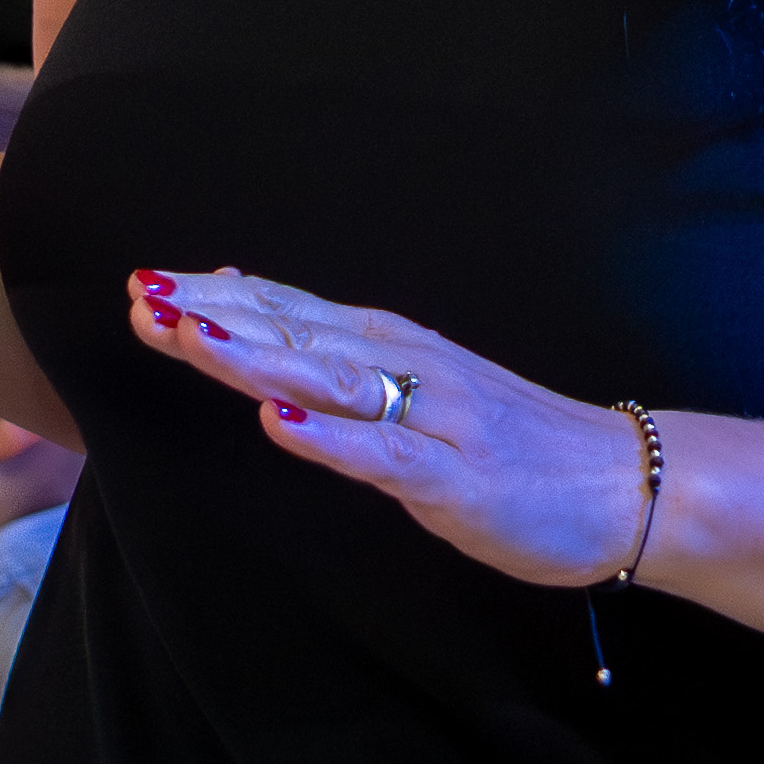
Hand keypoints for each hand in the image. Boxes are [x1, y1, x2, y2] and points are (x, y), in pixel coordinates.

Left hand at [125, 269, 650, 588]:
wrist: (622, 480)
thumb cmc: (511, 439)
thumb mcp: (416, 382)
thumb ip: (337, 351)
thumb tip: (245, 304)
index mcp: (390, 345)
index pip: (287, 310)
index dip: (214, 298)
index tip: (144, 283)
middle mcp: (406, 366)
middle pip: (294, 335)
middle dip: (214, 319)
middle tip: (141, 299)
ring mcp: (431, 418)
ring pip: (330, 381)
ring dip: (257, 358)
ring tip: (191, 340)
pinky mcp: (455, 477)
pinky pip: (384, 454)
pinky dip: (329, 438)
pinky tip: (281, 423)